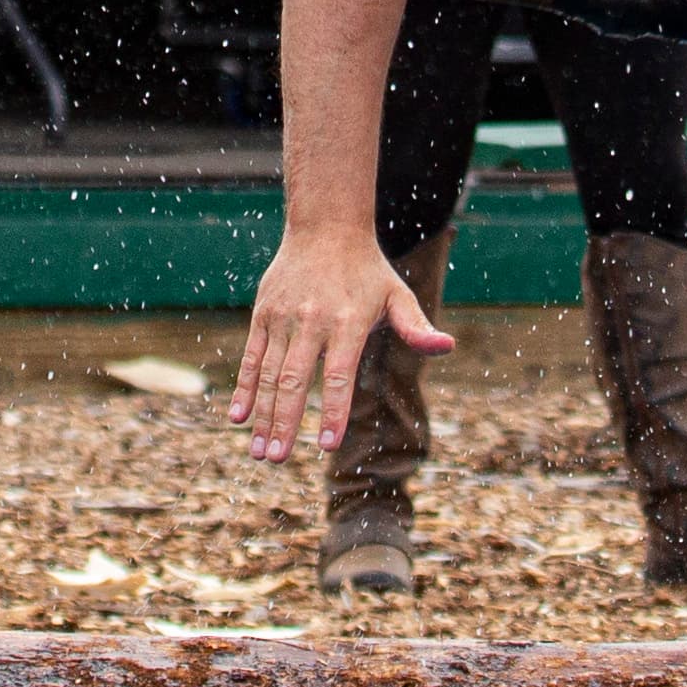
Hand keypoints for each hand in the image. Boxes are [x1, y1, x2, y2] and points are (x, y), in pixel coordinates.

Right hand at [230, 219, 448, 462]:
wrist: (326, 227)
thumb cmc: (368, 271)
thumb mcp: (398, 295)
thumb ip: (417, 327)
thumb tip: (448, 347)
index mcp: (347, 322)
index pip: (338, 376)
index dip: (332, 411)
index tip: (325, 445)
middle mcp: (312, 321)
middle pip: (293, 381)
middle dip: (283, 424)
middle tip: (275, 460)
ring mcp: (283, 317)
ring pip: (268, 374)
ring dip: (262, 415)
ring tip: (259, 452)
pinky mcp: (263, 314)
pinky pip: (251, 357)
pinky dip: (243, 388)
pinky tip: (238, 418)